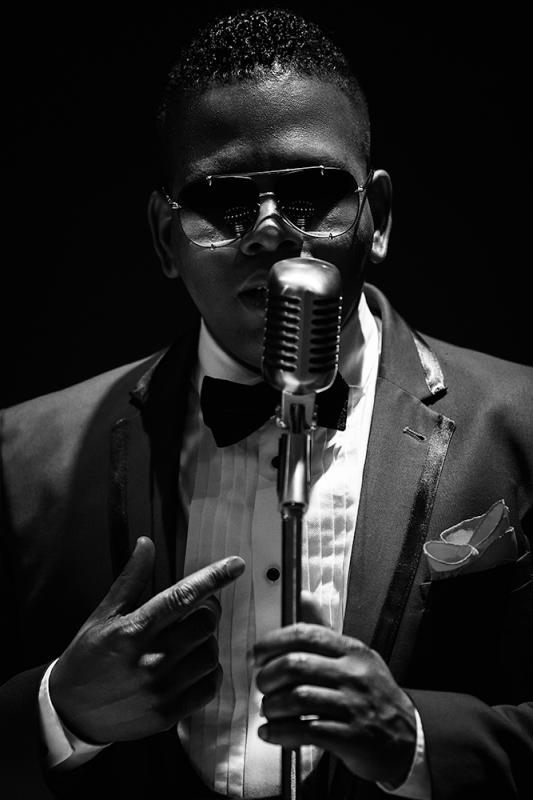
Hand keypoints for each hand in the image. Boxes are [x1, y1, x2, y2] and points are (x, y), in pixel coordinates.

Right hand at [49, 537, 244, 743]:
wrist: (70, 712)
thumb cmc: (87, 658)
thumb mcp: (104, 614)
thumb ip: (131, 579)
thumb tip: (146, 544)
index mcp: (135, 629)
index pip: (183, 596)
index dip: (214, 577)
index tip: (235, 564)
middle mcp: (151, 659)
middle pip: (205, 624)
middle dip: (208, 612)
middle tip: (197, 611)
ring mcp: (161, 689)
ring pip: (211, 655)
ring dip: (207, 643)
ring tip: (191, 640)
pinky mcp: (168, 714)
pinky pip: (209, 687)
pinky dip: (209, 673)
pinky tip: (193, 666)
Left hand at [254, 593, 415, 786]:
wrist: (408, 738)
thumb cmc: (374, 696)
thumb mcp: (356, 657)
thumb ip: (325, 630)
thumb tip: (303, 597)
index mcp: (352, 651)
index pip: (305, 634)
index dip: (273, 642)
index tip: (257, 654)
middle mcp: (354, 675)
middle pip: (296, 665)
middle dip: (268, 676)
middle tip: (261, 685)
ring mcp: (354, 706)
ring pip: (298, 697)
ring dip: (272, 706)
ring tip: (268, 710)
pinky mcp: (352, 737)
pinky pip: (306, 730)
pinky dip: (280, 732)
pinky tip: (271, 733)